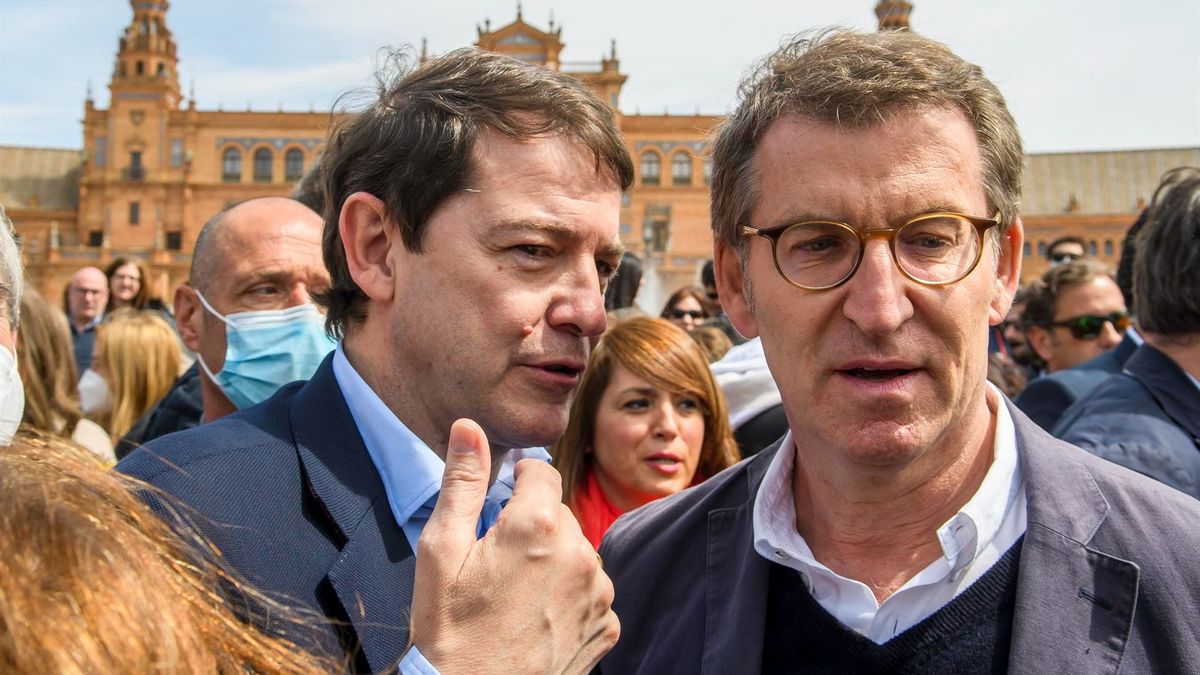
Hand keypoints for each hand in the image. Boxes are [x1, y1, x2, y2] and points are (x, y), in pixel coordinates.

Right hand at [410, 419, 618, 673]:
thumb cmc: (450, 630)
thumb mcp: (441, 550)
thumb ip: (461, 482)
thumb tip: (469, 428)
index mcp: (536, 526)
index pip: (541, 471)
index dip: (517, 482)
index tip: (498, 503)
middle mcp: (579, 553)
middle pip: (558, 513)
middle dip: (531, 524)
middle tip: (496, 561)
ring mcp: (598, 592)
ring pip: (577, 551)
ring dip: (554, 560)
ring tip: (515, 594)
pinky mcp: (607, 625)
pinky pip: (591, 591)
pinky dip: (570, 596)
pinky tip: (537, 616)